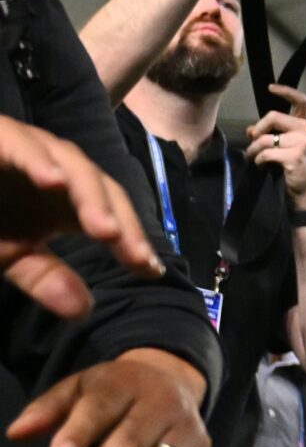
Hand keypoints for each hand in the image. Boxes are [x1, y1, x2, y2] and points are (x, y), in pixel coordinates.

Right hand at [0, 114, 163, 316]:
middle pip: (102, 189)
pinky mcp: (2, 135)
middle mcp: (58, 170)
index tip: (150, 271)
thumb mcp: (10, 255)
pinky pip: (21, 143)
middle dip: (120, 222)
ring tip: (105, 229)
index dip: (133, 241)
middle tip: (134, 256)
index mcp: (67, 198)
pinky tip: (52, 180)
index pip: (112, 216)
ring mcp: (32, 150)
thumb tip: (83, 311)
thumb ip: (44, 277)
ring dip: (88, 195)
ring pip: (72, 164)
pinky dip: (37, 160)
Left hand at [7, 347, 210, 446]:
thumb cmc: (113, 392)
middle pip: (134, 438)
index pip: (102, 405)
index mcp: (126, 383)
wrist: (172, 377)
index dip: (81, 430)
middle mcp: (161, 403)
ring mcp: (185, 428)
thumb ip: (48, 410)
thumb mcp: (79, 389)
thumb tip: (16, 433)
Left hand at [246, 86, 305, 210]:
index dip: (285, 91)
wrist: (305, 194)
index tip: (271, 88)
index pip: (300, 101)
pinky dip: (258, 160)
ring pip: (265, 137)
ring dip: (253, 149)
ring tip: (253, 159)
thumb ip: (271, 136)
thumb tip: (250, 130)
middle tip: (252, 143)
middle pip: (273, 116)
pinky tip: (261, 166)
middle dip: (257, 130)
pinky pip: (265, 152)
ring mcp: (302, 143)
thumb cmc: (294, 171)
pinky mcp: (294, 156)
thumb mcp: (284, 150)